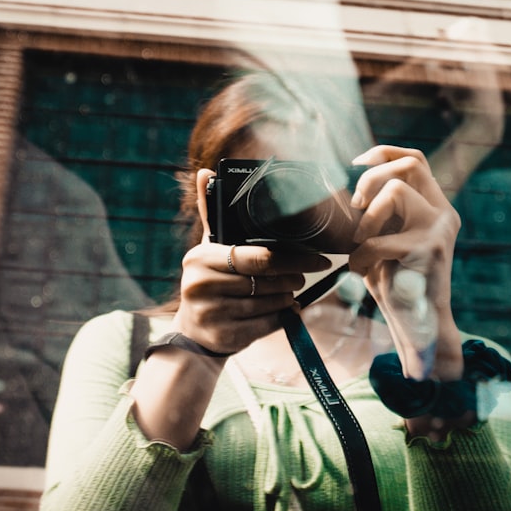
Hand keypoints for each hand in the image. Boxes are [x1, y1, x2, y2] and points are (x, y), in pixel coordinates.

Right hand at [174, 170, 332, 353]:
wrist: (193, 332)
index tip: (318, 258)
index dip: (292, 258)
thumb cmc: (209, 282)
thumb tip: (205, 173)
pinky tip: (282, 311)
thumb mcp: (208, 248)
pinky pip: (267, 325)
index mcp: (200, 257)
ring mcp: (211, 314)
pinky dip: (282, 318)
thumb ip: (211, 212)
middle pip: (267, 281)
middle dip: (292, 278)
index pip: (257, 256)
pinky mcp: (224, 338)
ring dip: (288, 298)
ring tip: (288, 292)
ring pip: (271, 304)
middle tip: (302, 276)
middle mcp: (201, 285)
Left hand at [347, 146, 462, 381]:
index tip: (356, 165)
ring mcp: (440, 229)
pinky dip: (361, 255)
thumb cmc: (397, 283)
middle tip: (356, 206)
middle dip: (371, 178)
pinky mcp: (430, 249)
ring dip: (368, 217)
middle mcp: (443, 213)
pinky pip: (380, 239)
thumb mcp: (386, 240)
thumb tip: (347, 189)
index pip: (414, 159)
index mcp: (435, 206)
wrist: (421, 327)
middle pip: (410, 164)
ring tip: (361, 242)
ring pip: (396, 190)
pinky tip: (362, 270)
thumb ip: (378, 214)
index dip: (383, 153)